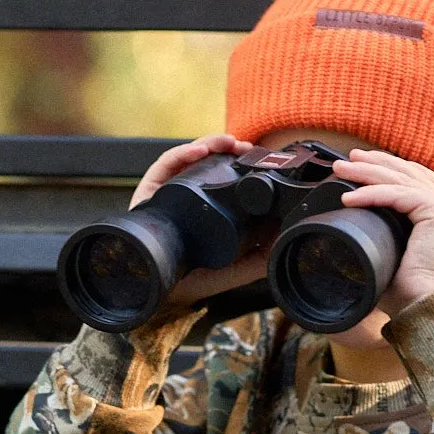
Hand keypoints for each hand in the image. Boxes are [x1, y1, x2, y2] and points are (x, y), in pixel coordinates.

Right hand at [130, 134, 267, 307]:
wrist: (158, 290)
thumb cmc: (193, 279)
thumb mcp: (233, 269)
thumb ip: (259, 259)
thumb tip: (285, 238)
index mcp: (204, 207)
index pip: (221, 175)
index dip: (237, 162)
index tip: (254, 156)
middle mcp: (185, 196)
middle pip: (204, 162)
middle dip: (225, 148)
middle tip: (244, 146)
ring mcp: (166, 193)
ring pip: (187, 158)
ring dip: (208, 144)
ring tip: (226, 143)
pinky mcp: (148, 192)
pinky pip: (164, 166)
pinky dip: (182, 153)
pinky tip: (198, 152)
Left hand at [333, 151, 433, 313]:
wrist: (426, 309)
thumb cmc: (409, 294)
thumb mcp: (393, 257)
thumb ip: (382, 238)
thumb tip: (352, 231)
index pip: (417, 180)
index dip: (390, 168)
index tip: (361, 165)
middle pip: (411, 172)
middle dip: (377, 163)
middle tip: (349, 159)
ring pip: (403, 179)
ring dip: (369, 172)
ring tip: (342, 170)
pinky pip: (401, 194)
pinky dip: (373, 193)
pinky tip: (350, 197)